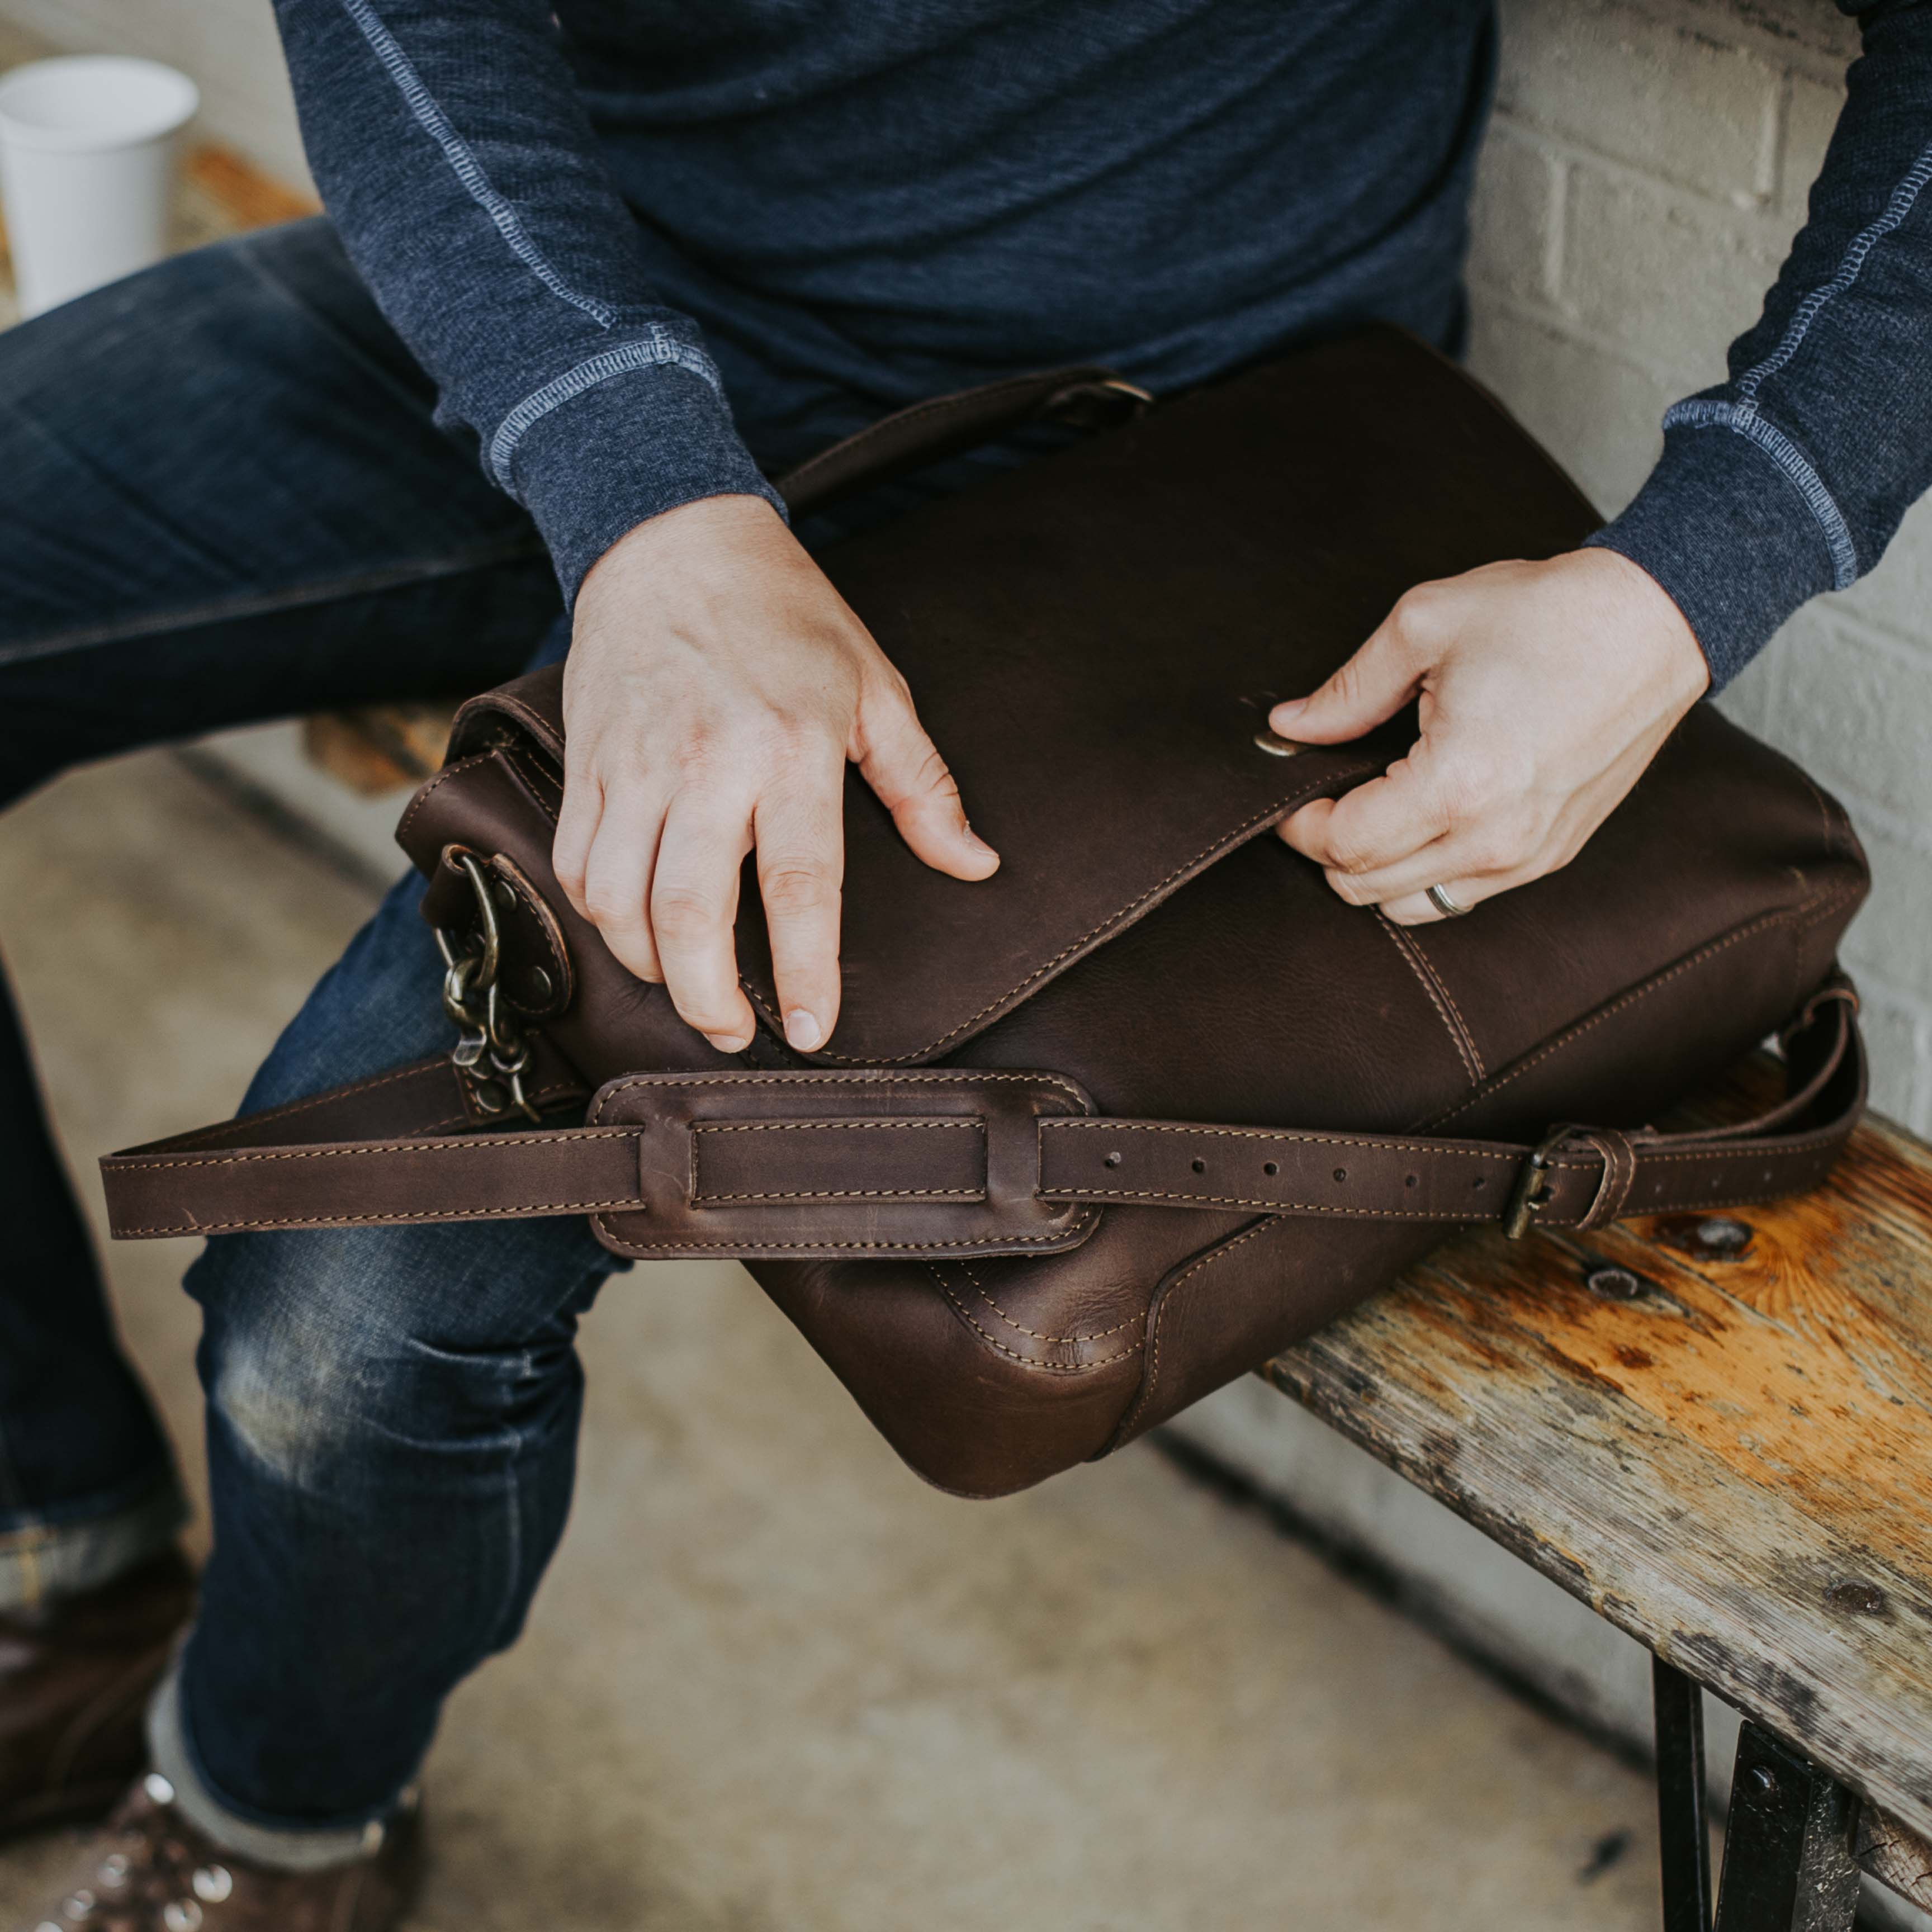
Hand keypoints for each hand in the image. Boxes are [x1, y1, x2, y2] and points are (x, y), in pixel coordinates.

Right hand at [553, 494, 997, 1052]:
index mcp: (791, 748)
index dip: (803, 970)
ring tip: (688, 986)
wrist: (674, 540)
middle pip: (688, 910)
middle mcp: (706, 761)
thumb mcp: (875, 690)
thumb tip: (975, 863)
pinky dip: (599, 916)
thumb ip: (923, 787)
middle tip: (732, 1032)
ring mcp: (636, 763)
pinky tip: (635, 932)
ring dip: (650, 965)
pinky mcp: (587, 762)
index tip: (807, 1029)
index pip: (799, 884)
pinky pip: (577, 863)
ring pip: (618, 900)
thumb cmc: (785, 617)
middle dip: (706, 996)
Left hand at [1273, 548, 1709, 922]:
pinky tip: (1419, 825)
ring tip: (1370, 813)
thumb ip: (1348, 689)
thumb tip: (1291, 728)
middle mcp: (1495, 837)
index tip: (1292, 796)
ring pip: (1411, 907)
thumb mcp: (1426, 626)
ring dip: (1374, 871)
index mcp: (1459, 783)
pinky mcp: (1551, 855)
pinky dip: (1423, 875)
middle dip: (1328, 850)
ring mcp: (1528, 855)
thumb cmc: (1548, 615)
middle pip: (1367, 888)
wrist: (1653, 624)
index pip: (1345, 845)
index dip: (1300, 826)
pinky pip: (1462, 896)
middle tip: (1324, 799)